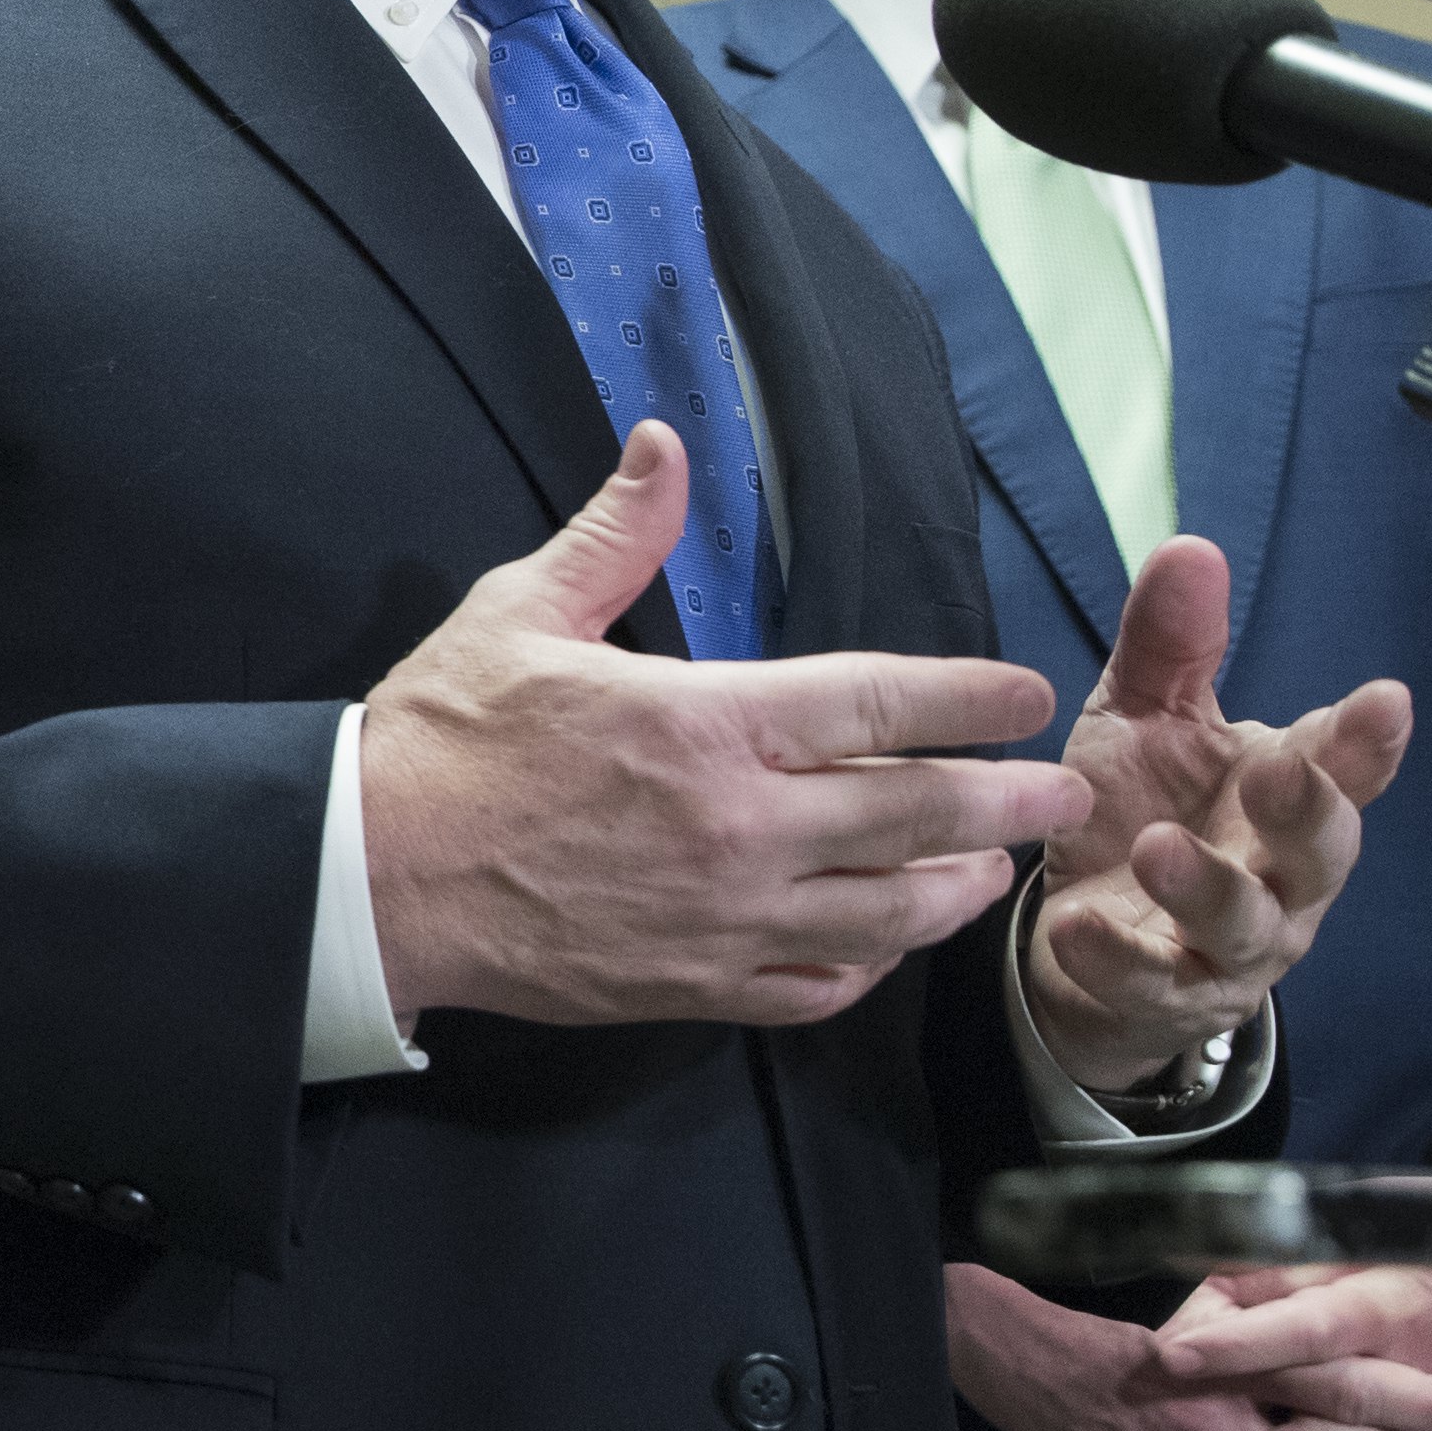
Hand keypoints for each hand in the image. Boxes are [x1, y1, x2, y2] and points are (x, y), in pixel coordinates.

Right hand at [361, 428, 1082, 1030]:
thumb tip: (664, 444)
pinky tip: (885, 944)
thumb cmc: (440, 742)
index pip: (879, 700)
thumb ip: (616, 535)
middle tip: (1061, 793)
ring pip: (889, 915)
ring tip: (990, 867)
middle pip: (919, 813)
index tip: (1024, 694)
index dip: (969, 695)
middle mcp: (740, 825)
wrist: (370, 878)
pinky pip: (819, 986)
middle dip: (1010, 801)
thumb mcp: (521, 613)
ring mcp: (725, 915)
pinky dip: (870, 966)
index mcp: (706, 722)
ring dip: (957, 888)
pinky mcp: (694, 983)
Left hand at [1023, 539, 1410, 1094]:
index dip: (1368, 739)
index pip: (1343, 765)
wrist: (1087, 938)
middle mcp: (1279, 875)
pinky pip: (1151, 983)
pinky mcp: (1168, 994)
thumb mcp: (1146, 720)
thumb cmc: (1143, 811)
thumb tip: (1192, 547)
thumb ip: (1171, 647)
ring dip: (1207, 887)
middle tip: (1282, 770)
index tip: (1386, 698)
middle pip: (1322, 852)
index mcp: (1285, 795)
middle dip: (1310, 811)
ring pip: (1245, 926)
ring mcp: (1231, 944)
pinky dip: (1115, 958)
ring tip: (1159, 849)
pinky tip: (1075, 926)